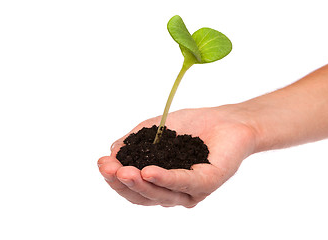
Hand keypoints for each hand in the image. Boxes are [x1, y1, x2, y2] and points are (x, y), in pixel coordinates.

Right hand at [98, 106, 256, 206]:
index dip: (115, 178)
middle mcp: (174, 191)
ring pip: (161, 194)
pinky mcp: (209, 183)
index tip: (101, 163)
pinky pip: (185, 183)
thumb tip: (111, 153)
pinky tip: (149, 171)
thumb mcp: (155, 131)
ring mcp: (191, 190)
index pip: (134, 187)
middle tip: (109, 169)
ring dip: (140, 183)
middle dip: (123, 183)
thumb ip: (134, 143)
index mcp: (161, 182)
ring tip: (124, 171)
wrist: (226, 119)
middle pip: (144, 196)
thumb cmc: (193, 126)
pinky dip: (165, 178)